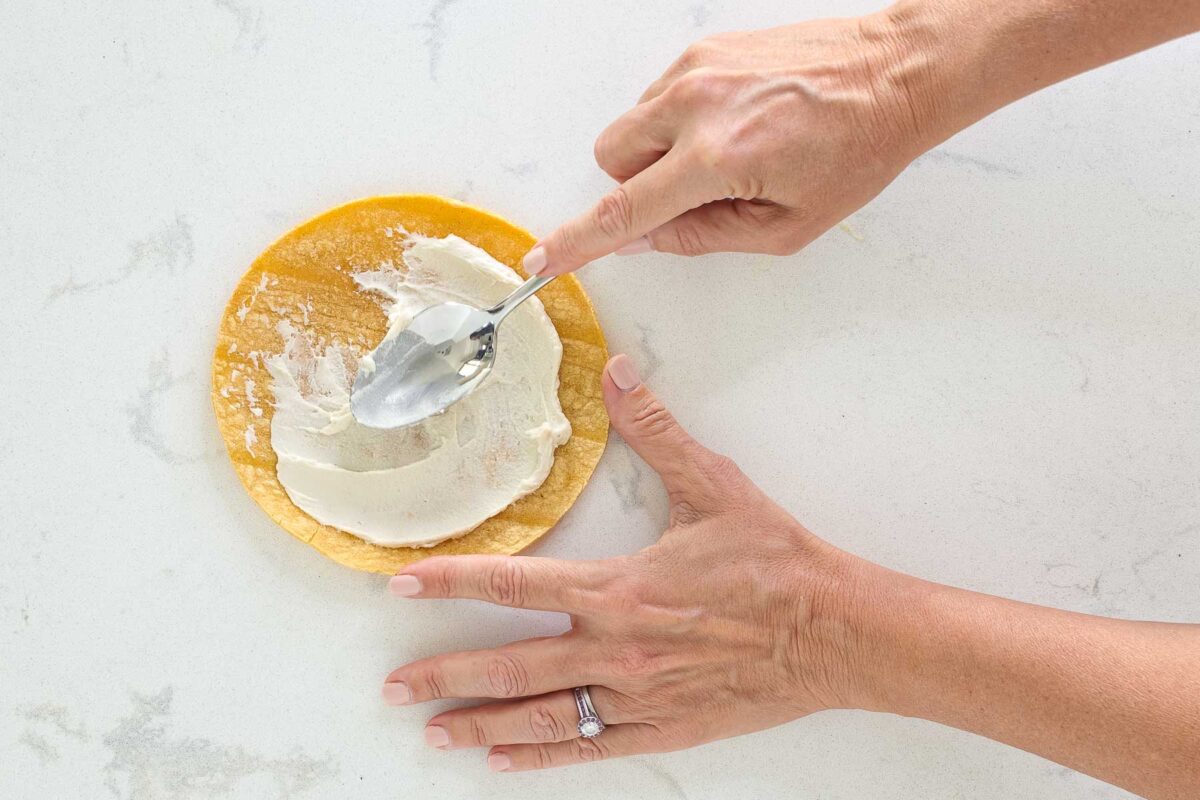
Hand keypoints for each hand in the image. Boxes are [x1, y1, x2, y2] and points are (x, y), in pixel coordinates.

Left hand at [381, 354, 865, 770]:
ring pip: (541, 714)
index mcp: (619, 588)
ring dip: (479, 724)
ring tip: (433, 732)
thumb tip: (618, 374)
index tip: (402, 583)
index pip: (514, 584)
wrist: (833, 630)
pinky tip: (506, 759)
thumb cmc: (774, 562)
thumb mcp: (713, 486)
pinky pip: (589, 745)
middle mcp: (615, 648)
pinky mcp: (662, 726)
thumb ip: (656, 431)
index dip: (451, 582)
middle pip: (509, 664)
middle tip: (394, 685)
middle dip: (444, 674)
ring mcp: (636, 695)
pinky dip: (542, 754)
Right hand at [524, 12, 942, 274]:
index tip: (542, 259)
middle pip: (611, 158)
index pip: (624, 209)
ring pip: (632, 124)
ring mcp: (698, 68)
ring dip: (658, 152)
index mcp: (717, 158)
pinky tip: (734, 123)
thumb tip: (644, 236)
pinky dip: (678, 121)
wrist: (894, 74)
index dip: (577, 241)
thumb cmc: (856, 151)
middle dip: (636, 185)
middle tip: (695, 194)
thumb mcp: (787, 226)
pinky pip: (660, 96)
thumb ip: (703, 236)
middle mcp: (696, 105)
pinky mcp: (706, 47)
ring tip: (726, 154)